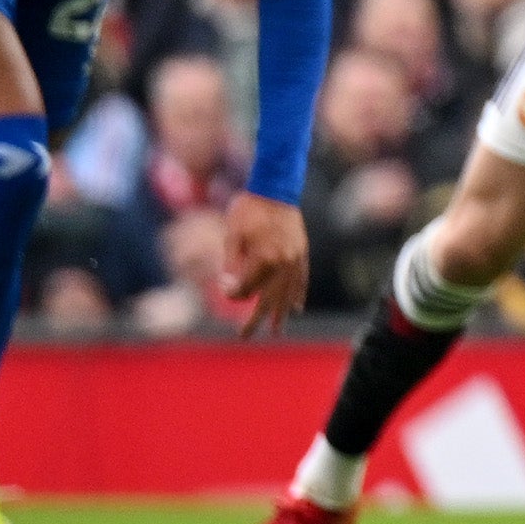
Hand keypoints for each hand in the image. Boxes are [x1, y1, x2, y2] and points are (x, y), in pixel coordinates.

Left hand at [217, 192, 308, 334]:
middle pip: (269, 299)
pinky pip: (301, 279)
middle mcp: (283, 264)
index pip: (246, 289)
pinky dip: (298, 294)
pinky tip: (297, 307)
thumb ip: (230, 264)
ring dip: (281, 313)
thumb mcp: (231, 235)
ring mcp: (296, 259)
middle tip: (245, 336)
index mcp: (264, 259)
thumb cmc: (249, 209)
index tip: (222, 286)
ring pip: (288, 293)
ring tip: (277, 330)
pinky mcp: (302, 253)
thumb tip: (226, 288)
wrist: (276, 187)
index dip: (231, 292)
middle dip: (256, 319)